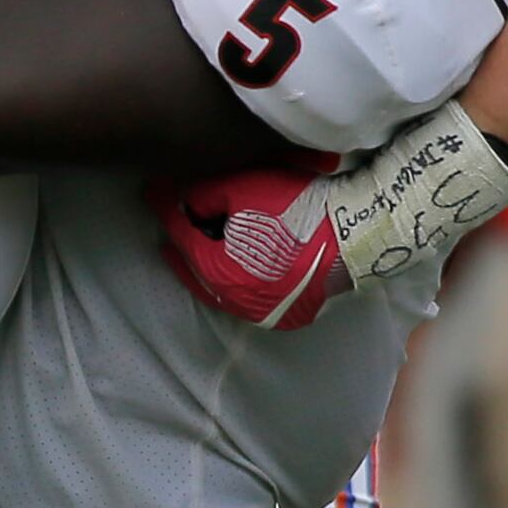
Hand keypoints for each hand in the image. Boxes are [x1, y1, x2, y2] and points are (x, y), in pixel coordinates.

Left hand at [152, 160, 345, 329]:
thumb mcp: (245, 189)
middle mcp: (234, 301)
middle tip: (170, 227)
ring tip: (199, 248)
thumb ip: (204, 196)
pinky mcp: (287, 318)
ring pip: (221, 290)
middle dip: (182, 245)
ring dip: (208, 268)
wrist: (357, 234)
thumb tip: (181, 202)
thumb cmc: (300, 209)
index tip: (151, 194)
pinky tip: (237, 269)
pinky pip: (251, 300)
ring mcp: (262, 314)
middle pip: (196, 268)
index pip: (180, 235)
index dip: (165, 210)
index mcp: (217, 271)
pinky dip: (239, 284)